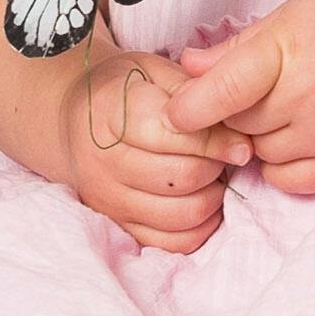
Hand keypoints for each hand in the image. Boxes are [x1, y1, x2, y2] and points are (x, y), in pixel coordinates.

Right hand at [61, 42, 242, 254]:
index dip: (216, 140)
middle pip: (182, 177)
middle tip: (222, 155)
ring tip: (212, 176)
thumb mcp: (154, 72)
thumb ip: (194, 95)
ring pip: (181, 214)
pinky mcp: (117, 225)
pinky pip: (172, 243)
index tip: (241, 143)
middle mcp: (103, 162)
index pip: (174, 135)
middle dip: (216, 167)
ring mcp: (107, 199)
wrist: (73, 121)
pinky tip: (200, 200)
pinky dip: (199, 227)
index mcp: (111, 114)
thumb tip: (238, 140)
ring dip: (211, 198)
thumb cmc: (124, 90)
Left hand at [157, 0, 314, 198]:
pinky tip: (301, 134)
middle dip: (234, 110)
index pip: (223, 89)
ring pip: (257, 153)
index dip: (189, 106)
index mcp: (291, 49)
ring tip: (292, 105)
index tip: (175, 112)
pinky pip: (286, 181)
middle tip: (260, 87)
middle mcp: (309, 97)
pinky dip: (282, 164)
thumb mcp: (298, 12)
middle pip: (235, 123)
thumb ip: (241, 46)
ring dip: (260, 136)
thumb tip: (187, 67)